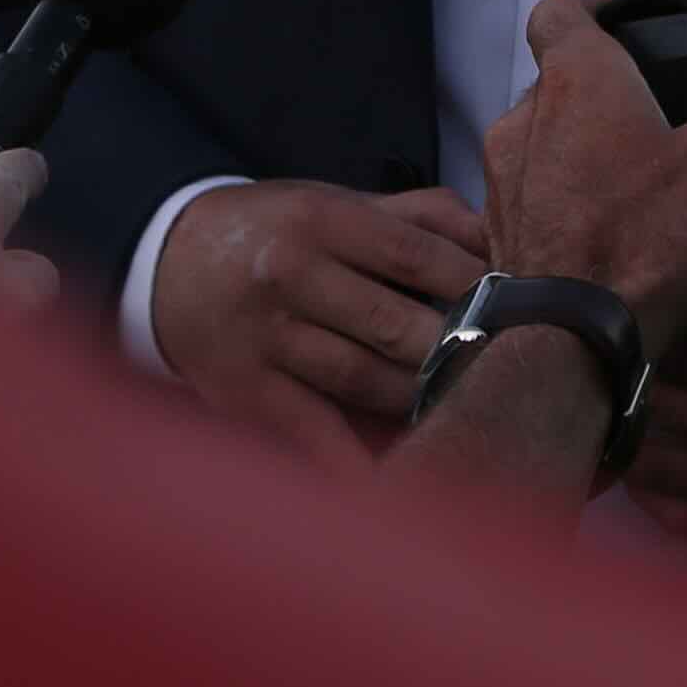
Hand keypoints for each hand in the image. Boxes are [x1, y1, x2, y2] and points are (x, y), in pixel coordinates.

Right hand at [151, 179, 487, 466]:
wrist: (167, 263)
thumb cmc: (273, 233)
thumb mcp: (335, 203)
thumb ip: (419, 216)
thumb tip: (496, 238)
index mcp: (320, 219)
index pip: (417, 256)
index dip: (475, 285)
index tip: (519, 308)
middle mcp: (290, 275)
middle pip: (397, 325)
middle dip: (458, 351)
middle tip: (508, 370)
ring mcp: (267, 337)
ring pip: (364, 379)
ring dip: (421, 402)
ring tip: (470, 413)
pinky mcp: (247, 390)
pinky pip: (314, 431)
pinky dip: (355, 464)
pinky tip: (399, 484)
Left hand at [479, 0, 686, 356]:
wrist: (574, 345)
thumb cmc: (645, 239)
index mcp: (575, 81)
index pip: (560, 11)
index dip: (593, 4)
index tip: (625, 20)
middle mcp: (524, 124)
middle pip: (560, 87)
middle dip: (608, 101)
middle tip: (663, 126)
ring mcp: (505, 188)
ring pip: (549, 152)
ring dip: (590, 163)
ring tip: (646, 196)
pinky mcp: (503, 244)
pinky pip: (542, 211)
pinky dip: (575, 217)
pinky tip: (619, 248)